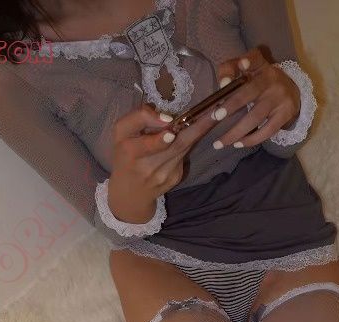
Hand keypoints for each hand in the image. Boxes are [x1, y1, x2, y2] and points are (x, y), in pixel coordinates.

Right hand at [108, 101, 222, 223]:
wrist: (130, 192)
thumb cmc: (125, 156)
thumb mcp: (121, 134)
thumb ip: (139, 118)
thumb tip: (167, 117)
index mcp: (128, 152)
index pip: (146, 143)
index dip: (159, 137)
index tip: (171, 123)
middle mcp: (147, 167)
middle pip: (176, 145)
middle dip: (197, 128)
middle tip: (217, 112)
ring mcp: (163, 175)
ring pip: (184, 148)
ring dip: (201, 131)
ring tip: (217, 114)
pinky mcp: (174, 179)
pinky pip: (184, 155)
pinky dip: (192, 140)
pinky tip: (200, 129)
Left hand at [214, 48, 300, 147]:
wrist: (291, 94)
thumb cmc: (260, 83)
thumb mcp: (247, 71)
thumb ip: (229, 71)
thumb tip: (223, 84)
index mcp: (261, 65)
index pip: (256, 58)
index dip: (249, 61)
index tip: (242, 65)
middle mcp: (273, 79)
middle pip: (250, 92)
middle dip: (232, 105)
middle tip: (216, 117)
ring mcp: (281, 98)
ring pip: (256, 116)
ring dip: (236, 132)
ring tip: (220, 143)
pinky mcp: (286, 114)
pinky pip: (267, 130)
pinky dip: (251, 139)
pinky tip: (238, 144)